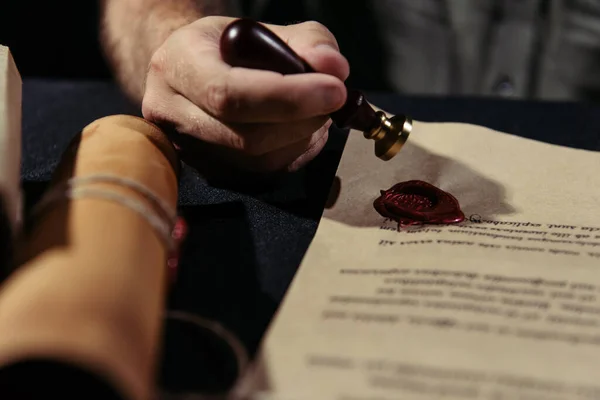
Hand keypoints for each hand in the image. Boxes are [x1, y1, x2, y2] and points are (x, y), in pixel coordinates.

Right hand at [141, 16, 348, 173]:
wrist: (190, 70)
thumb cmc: (229, 47)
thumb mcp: (263, 28)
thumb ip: (305, 41)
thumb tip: (334, 67)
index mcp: (177, 65)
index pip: (228, 93)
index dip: (287, 97)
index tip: (335, 89)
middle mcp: (171, 112)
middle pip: (245, 136)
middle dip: (302, 120)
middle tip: (335, 99)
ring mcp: (187, 148)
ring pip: (257, 160)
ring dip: (302, 137)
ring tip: (319, 110)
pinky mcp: (207, 170)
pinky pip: (261, 173)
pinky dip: (294, 152)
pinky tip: (303, 129)